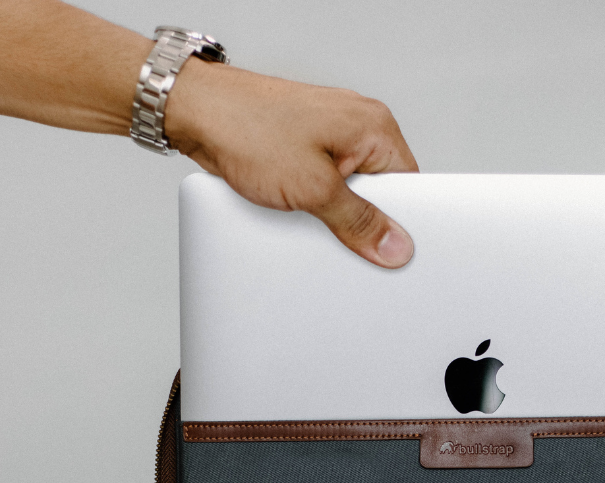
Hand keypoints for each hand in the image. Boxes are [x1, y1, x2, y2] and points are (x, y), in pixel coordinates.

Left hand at [166, 62, 417, 267]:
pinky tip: (297, 208)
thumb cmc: (247, 128)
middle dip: (363, 220)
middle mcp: (357, 125)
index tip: (386, 249)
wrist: (194, 111)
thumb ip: (359, 222)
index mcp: (374, 126)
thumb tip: (395, 247)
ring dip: (335, 213)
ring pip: (351, 192)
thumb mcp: (313, 189)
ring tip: (310, 212)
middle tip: (339, 231)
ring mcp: (331, 135)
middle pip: (381, 192)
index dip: (400, 224)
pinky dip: (315, 203)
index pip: (410, 186)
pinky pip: (326, 186)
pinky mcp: (307, 146)